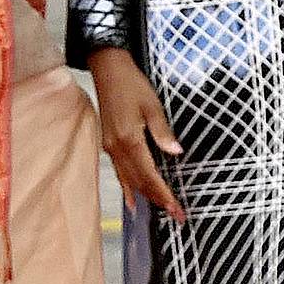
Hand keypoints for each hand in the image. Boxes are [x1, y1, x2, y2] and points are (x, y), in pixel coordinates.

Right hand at [88, 46, 186, 223]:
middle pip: (139, 182)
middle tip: (175, 214)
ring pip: (128, 179)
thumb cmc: (130, 83)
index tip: (176, 209)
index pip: (149, 176)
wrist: (107, 69)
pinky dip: (127, 186)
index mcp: (129, 139)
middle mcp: (117, 147)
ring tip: (160, 209)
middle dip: (157, 200)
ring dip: (145, 195)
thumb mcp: (152, 105)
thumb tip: (175, 152)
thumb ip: (163, 131)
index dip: (163, 194)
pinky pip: (119, 171)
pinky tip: (131, 198)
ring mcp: (110, 146)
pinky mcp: (108, 142)